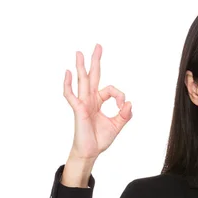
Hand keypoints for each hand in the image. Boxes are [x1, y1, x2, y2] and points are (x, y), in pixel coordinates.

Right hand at [63, 43, 132, 160]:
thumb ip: (124, 114)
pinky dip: (68, 84)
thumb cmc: (100, 138)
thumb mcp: (117, 125)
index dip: (120, 95)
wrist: (91, 151)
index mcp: (98, 101)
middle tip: (98, 46)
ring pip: (82, 81)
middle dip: (96, 61)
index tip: (123, 106)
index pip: (111, 89)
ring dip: (81, 66)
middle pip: (93, 76)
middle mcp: (90, 99)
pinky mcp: (78, 110)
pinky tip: (68, 73)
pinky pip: (71, 95)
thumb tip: (130, 103)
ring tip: (79, 53)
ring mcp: (83, 103)